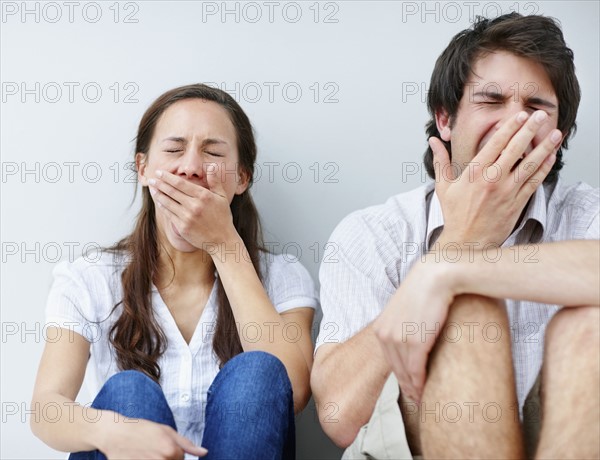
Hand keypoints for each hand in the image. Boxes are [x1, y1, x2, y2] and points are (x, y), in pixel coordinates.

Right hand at [99, 414, 206, 458]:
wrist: (115, 433)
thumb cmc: (140, 429)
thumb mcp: (166, 430)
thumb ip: (187, 443)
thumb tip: (204, 452)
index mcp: (171, 451)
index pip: (181, 458)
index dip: (173, 452)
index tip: (162, 446)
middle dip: (166, 458)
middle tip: (154, 450)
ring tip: (147, 453)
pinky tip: (141, 456)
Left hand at [149, 166, 235, 247]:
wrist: (222, 240)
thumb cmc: (222, 217)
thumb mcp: (222, 197)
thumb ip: (215, 181)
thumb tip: (212, 166)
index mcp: (203, 196)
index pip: (180, 183)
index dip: (167, 177)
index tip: (159, 172)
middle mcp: (194, 205)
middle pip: (172, 191)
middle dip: (159, 183)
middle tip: (151, 179)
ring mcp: (187, 217)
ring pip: (168, 202)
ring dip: (158, 194)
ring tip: (152, 188)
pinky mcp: (183, 227)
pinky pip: (169, 214)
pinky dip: (163, 206)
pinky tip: (159, 201)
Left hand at [373, 258, 453, 402]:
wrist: (435, 277)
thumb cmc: (424, 290)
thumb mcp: (405, 310)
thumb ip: (403, 326)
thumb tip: (411, 337)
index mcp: (380, 328)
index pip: (389, 359)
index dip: (399, 375)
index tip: (407, 386)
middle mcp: (385, 335)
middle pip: (396, 368)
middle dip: (406, 385)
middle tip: (415, 398)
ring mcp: (399, 339)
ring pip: (405, 372)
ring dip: (414, 387)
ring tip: (421, 398)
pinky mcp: (415, 342)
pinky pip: (416, 369)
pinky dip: (420, 382)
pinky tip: (425, 390)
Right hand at [431, 110, 561, 246]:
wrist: (466, 242)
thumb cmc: (455, 215)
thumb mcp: (443, 186)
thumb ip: (441, 161)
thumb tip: (433, 141)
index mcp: (474, 173)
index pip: (495, 144)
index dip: (510, 128)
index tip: (520, 116)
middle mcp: (492, 180)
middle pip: (515, 149)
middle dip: (529, 130)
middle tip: (540, 115)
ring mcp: (507, 191)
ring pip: (529, 164)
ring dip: (544, 147)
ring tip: (554, 133)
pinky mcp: (517, 203)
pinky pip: (534, 182)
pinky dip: (544, 169)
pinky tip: (551, 157)